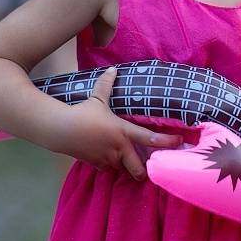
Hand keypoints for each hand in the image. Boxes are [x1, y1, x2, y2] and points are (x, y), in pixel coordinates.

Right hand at [52, 67, 182, 180]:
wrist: (61, 130)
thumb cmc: (82, 113)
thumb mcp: (96, 98)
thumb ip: (106, 84)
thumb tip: (113, 69)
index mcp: (123, 132)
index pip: (151, 139)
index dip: (167, 142)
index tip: (179, 142)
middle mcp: (119, 149)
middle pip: (139, 169)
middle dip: (145, 170)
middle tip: (150, 166)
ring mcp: (108, 160)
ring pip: (124, 170)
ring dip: (128, 167)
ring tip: (131, 162)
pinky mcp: (96, 165)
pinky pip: (109, 169)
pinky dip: (112, 165)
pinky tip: (110, 157)